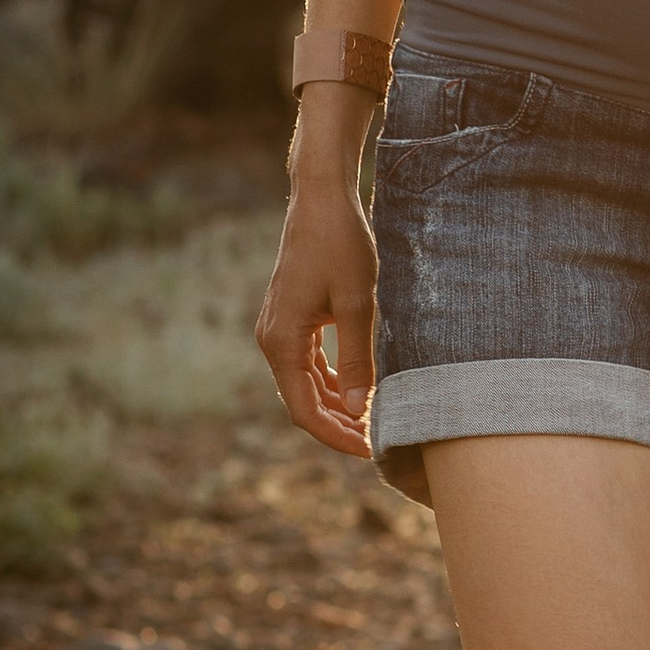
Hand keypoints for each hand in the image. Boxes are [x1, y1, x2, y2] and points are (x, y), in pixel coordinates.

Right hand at [254, 178, 378, 457]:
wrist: (322, 200)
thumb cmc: (342, 244)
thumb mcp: (359, 303)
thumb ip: (358, 357)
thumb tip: (358, 407)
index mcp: (281, 341)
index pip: (304, 408)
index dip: (335, 434)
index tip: (369, 449)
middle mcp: (273, 339)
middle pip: (302, 401)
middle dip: (338, 425)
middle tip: (376, 443)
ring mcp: (280, 329)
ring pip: (306, 383)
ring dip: (335, 405)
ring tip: (371, 422)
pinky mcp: (293, 318)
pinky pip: (309, 363)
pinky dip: (332, 381)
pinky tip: (359, 391)